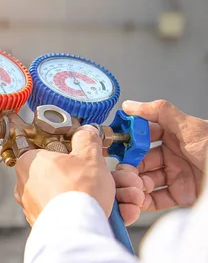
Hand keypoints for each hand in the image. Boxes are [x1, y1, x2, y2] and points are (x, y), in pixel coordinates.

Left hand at [14, 126, 114, 224]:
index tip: (87, 156)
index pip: (48, 150)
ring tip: (126, 198)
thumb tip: (86, 133)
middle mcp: (26, 185)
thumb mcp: (88, 155)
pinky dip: (96, 212)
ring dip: (104, 195)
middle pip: (67, 175)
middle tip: (115, 179)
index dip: (72, 152)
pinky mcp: (47, 224)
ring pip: (74, 195)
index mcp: (28, 162)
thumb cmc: (78, 191)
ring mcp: (35, 206)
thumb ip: (86, 139)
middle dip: (98, 178)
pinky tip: (119, 212)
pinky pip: (73, 213)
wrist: (78, 229)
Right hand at [112, 99, 207, 225]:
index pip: (144, 137)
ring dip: (136, 183)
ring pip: (146, 180)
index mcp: (176, 136)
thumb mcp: (190, 127)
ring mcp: (177, 176)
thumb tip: (131, 105)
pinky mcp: (180, 195)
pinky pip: (156, 199)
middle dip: (130, 165)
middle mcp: (174, 156)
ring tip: (134, 185)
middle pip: (141, 160)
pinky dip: (144, 200)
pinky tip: (139, 198)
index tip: (116, 143)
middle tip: (123, 169)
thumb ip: (160, 112)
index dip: (129, 140)